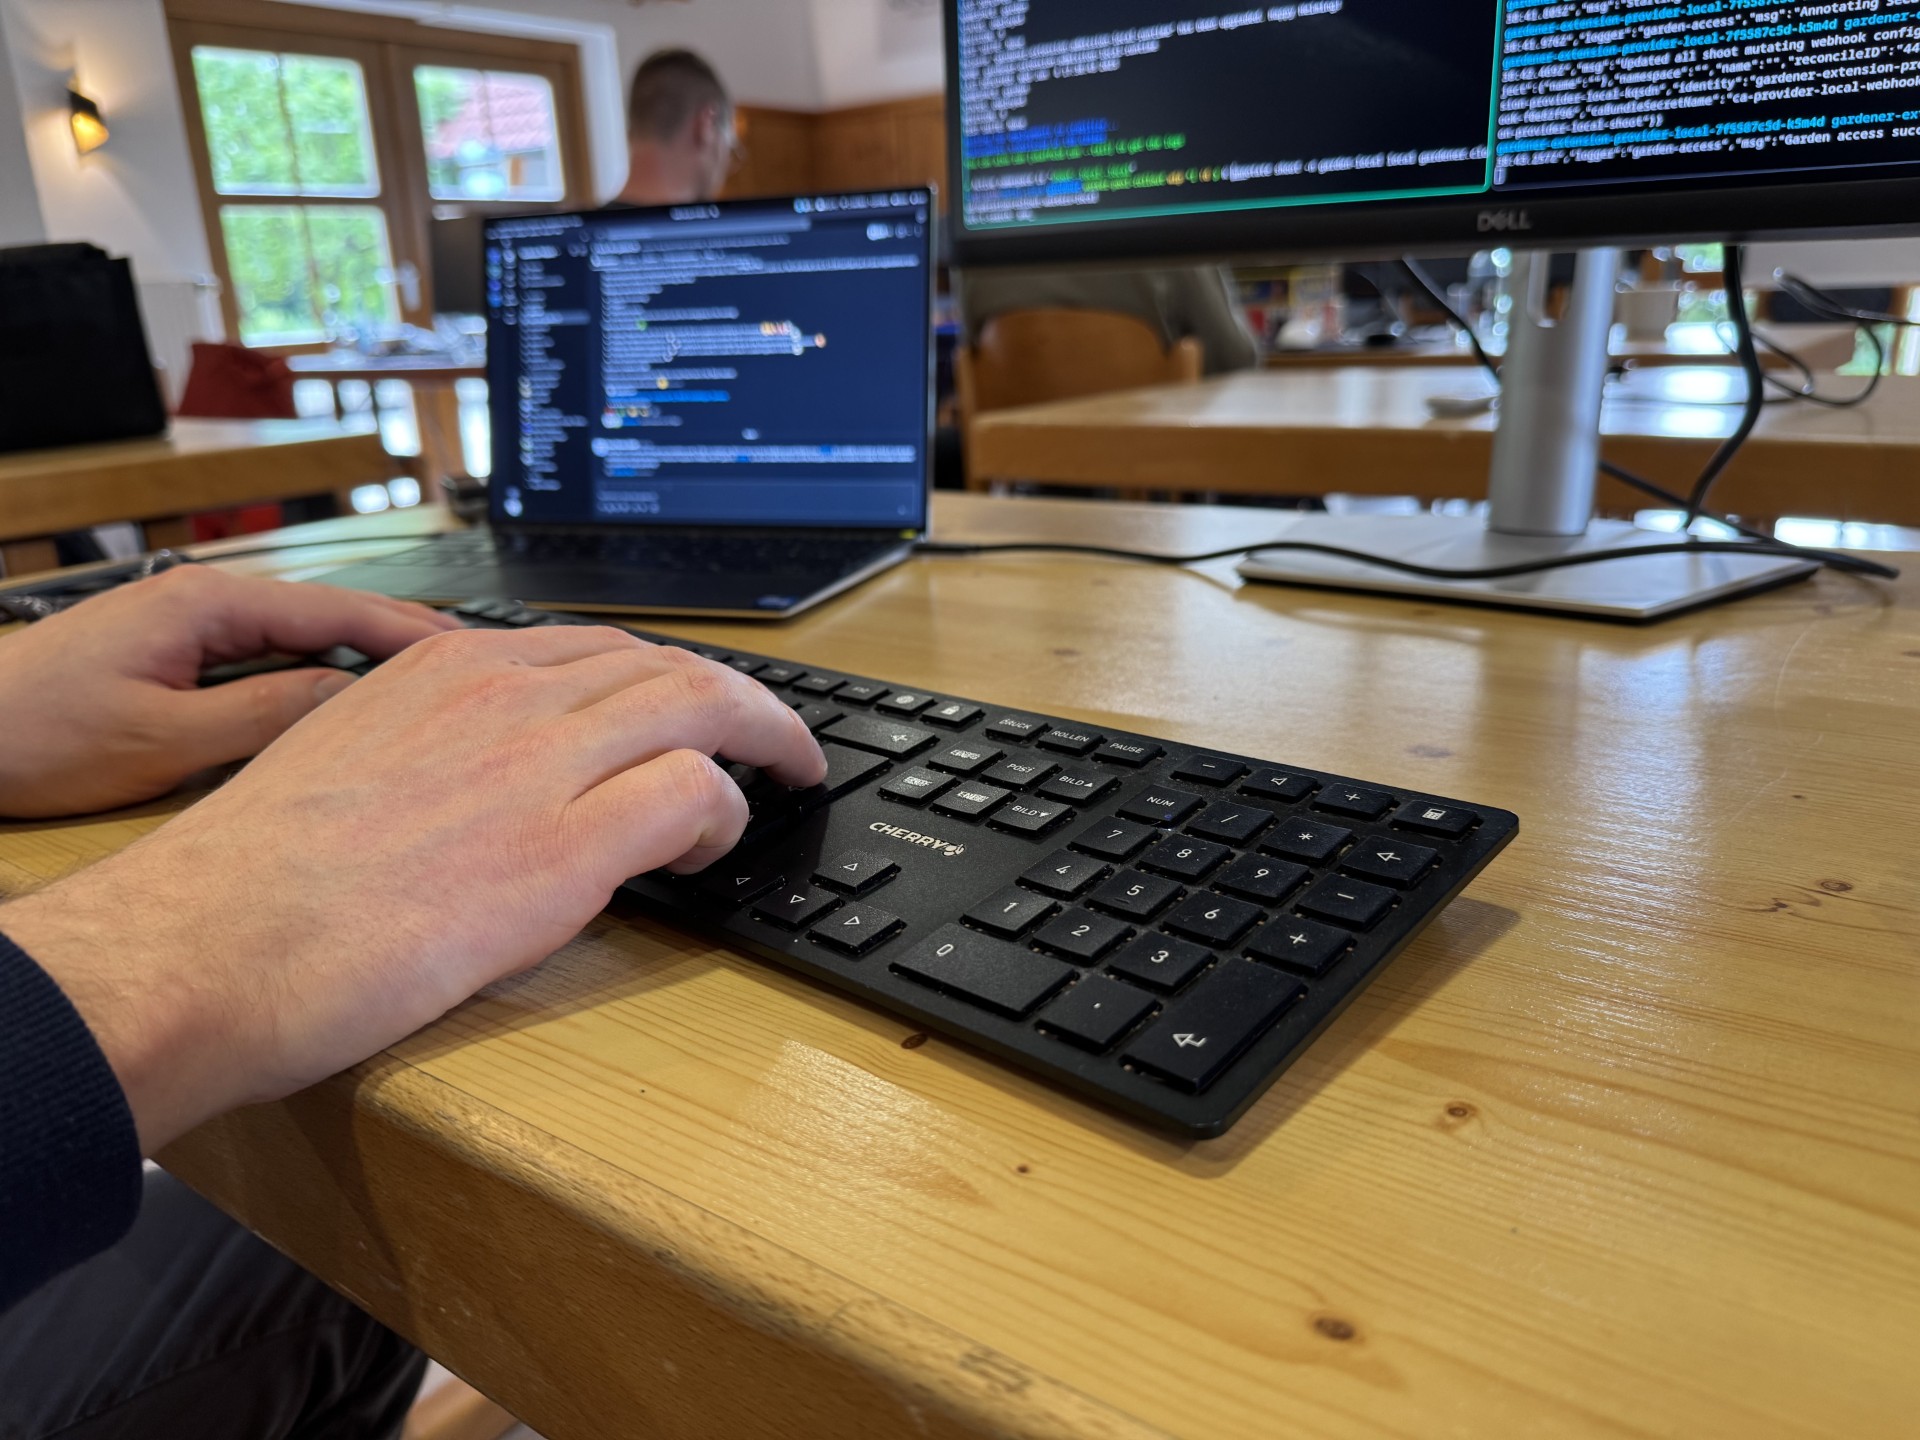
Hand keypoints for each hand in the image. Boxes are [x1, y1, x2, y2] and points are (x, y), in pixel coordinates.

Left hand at [0, 566, 459, 817]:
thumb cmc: (32, 735)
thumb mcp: (163, 739)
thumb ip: (267, 715)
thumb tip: (355, 700)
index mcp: (206, 602)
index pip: (337, 608)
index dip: (410, 634)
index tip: (471, 656)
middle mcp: (201, 597)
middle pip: (327, 610)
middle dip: (400, 634)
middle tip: (475, 664)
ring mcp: (185, 621)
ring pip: (300, 632)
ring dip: (362, 655)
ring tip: (429, 683)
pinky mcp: (172, 651)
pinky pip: (266, 653)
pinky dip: (316, 669)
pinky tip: (347, 696)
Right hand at [0, 623, 825, 1150]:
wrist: (200, 947)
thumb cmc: (248, 881)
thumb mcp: (342, 757)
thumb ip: (431, 744)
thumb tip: (488, 780)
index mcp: (443, 668)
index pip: (596, 647)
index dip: (664, 674)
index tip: (691, 701)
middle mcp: (499, 694)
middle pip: (665, 665)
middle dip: (736, 695)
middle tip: (772, 734)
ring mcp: (535, 763)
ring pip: (699, 707)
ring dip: (761, 738)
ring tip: (786, 775)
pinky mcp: (561, 847)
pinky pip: (691, 795)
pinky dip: (725, 813)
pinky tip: (711, 846)